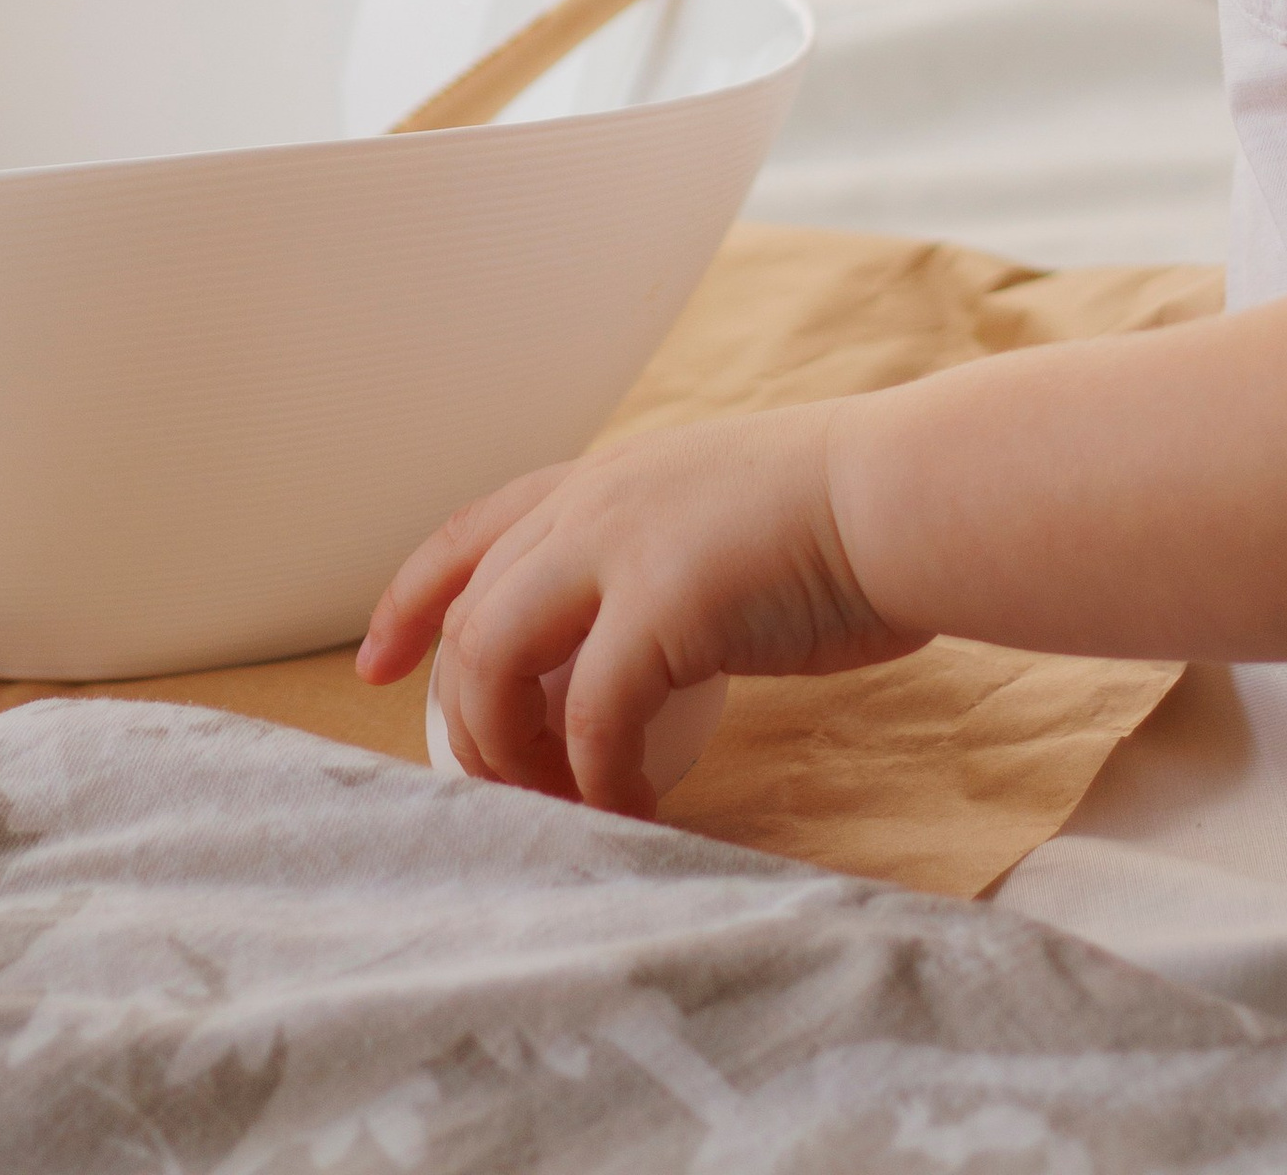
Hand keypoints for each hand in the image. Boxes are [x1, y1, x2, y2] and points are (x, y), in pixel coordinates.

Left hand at [356, 403, 933, 815]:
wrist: (909, 497)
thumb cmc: (844, 520)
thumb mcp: (719, 514)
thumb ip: (657, 559)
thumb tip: (630, 647)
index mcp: (609, 478)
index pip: (472, 531)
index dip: (412, 599)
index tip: (377, 664)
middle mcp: (596, 501)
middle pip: (470, 616)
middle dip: (465, 717)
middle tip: (500, 789)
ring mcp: (622, 545)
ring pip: (497, 663)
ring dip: (512, 751)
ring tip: (557, 805)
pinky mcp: (661, 605)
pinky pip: (590, 721)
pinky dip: (597, 779)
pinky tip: (632, 809)